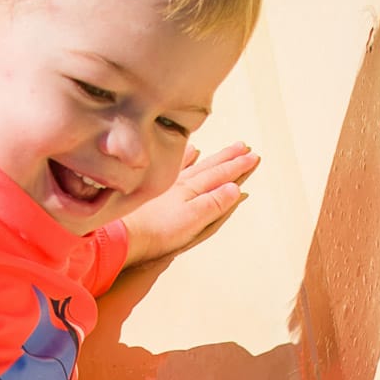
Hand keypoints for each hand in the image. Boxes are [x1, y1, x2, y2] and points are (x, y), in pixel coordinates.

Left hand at [122, 141, 258, 264]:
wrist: (126, 233)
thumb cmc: (159, 230)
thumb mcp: (193, 219)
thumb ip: (214, 203)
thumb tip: (235, 188)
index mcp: (193, 189)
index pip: (221, 175)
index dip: (238, 167)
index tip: (254, 156)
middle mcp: (182, 182)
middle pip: (211, 166)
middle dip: (230, 157)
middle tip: (245, 147)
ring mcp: (169, 184)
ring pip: (198, 164)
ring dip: (213, 156)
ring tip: (227, 148)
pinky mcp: (156, 189)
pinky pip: (176, 166)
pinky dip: (186, 157)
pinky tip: (191, 150)